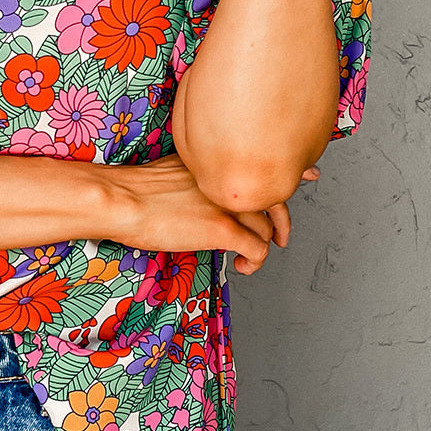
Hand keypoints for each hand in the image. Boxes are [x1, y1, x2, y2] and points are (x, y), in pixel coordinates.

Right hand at [105, 156, 320, 275]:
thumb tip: (191, 189)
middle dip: (281, 219)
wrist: (121, 200)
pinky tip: (240, 267)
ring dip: (262, 245)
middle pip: (270, 198)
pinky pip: (257, 249)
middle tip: (282, 235)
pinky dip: (254, 262)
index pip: (261, 163)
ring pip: (266, 226)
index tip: (310, 174)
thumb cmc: (130, 189)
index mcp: (214, 164)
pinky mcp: (223, 230)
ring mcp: (227, 204)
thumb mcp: (168, 168)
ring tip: (246, 257)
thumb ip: (190, 174)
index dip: (286, 173)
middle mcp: (227, 180)